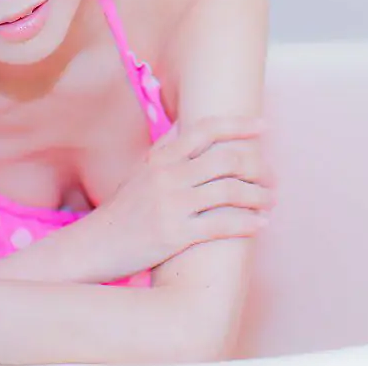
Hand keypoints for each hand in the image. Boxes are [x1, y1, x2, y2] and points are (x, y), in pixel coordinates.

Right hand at [82, 115, 274, 280]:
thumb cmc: (123, 210)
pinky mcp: (175, 234)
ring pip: (230, 191)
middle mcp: (167, 175)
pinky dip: (247, 223)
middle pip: (226, 159)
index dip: (239, 125)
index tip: (265, 126)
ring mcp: (171, 204)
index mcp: (161, 157)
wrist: (94, 246)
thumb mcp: (140, 171)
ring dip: (258, 196)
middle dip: (258, 166)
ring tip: (270, 201)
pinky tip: (261, 224)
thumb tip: (185, 122)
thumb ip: (165, 148)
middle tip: (272, 178)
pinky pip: (221, 224)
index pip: (206, 129)